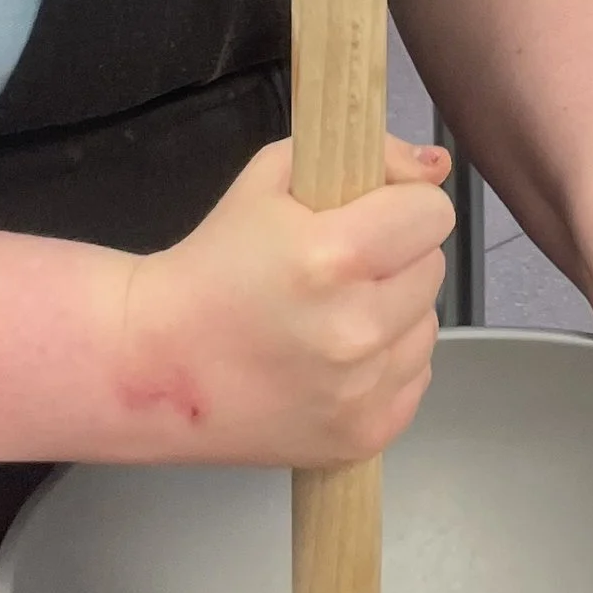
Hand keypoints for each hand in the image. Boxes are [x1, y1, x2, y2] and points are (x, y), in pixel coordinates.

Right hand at [116, 135, 452, 466]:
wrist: (155, 363)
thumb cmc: (212, 261)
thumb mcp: (273, 177)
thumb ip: (366, 156)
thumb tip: (436, 165)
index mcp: (334, 256)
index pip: (432, 214)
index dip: (402, 204)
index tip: (368, 214)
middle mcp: (356, 329)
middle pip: (432, 268)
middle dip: (395, 258)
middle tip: (338, 268)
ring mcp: (362, 391)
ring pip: (426, 324)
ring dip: (393, 313)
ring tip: (331, 316)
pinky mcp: (364, 436)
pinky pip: (414, 378)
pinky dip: (385, 365)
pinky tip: (334, 360)